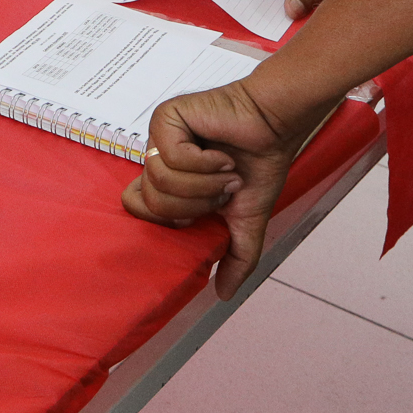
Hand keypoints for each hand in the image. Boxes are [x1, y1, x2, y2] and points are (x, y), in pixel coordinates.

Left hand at [124, 80, 331, 297]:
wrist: (275, 126)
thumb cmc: (259, 163)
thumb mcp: (246, 220)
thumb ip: (235, 256)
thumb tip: (224, 295)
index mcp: (167, 182)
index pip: (137, 208)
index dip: (169, 218)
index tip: (204, 211)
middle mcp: (158, 159)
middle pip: (152, 202)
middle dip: (197, 201)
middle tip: (222, 188)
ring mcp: (159, 137)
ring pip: (160, 180)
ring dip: (204, 183)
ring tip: (226, 170)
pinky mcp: (166, 117)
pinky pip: (172, 155)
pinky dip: (205, 162)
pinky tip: (221, 153)